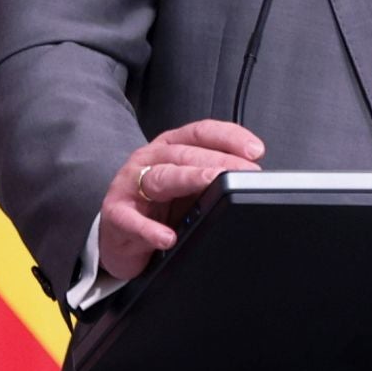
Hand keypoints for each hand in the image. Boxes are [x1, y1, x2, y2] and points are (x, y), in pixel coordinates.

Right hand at [99, 119, 264, 280]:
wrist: (118, 237)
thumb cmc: (157, 208)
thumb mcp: (187, 188)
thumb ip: (212, 180)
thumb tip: (252, 181)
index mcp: (171, 147)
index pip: (201, 133)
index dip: (229, 137)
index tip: (256, 151)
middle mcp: (151, 158)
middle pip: (186, 153)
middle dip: (220, 161)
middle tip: (247, 173)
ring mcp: (130, 184)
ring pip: (161, 176)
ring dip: (189, 178)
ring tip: (212, 184)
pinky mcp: (115, 214)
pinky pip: (131, 220)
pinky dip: (149, 229)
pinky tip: (167, 238)